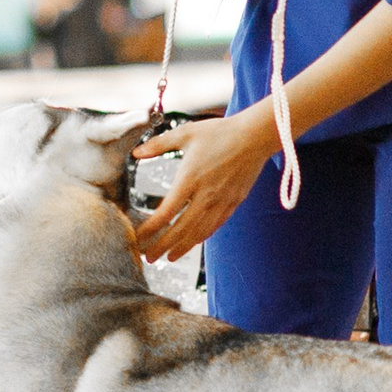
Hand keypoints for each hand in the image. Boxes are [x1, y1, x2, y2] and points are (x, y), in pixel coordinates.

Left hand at [130, 110, 279, 262]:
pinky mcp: (235, 202)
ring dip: (182, 247)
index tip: (138, 238)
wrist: (256, 136)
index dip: (151, 229)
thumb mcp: (185, 134)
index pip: (166, 212)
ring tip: (168, 257)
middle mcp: (206, 195)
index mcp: (190, 180)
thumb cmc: (219, 132)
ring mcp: (222, 201)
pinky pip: (216, 225)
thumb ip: (158, 145)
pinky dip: (202, 237)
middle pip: (181, 229)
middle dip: (162, 246)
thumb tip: (135, 153)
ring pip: (200, 232)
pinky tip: (192, 243)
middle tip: (148, 258)